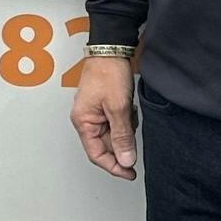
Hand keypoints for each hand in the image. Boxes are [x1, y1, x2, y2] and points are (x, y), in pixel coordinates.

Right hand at [69, 56, 138, 180]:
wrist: (111, 48)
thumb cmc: (108, 73)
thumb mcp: (118, 108)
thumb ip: (121, 136)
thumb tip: (125, 160)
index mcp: (83, 121)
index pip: (96, 154)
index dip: (113, 167)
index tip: (130, 173)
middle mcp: (86, 119)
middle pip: (104, 145)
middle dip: (122, 145)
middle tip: (136, 144)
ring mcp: (94, 112)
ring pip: (112, 134)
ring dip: (125, 131)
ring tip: (131, 115)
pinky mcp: (104, 105)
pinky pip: (116, 122)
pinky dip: (125, 121)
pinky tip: (130, 109)